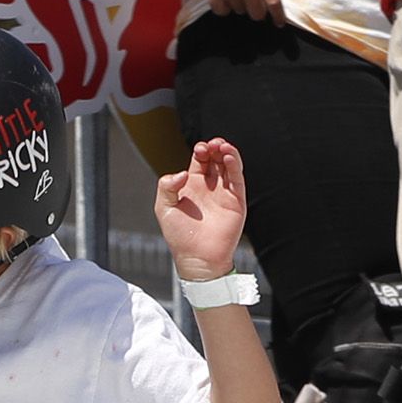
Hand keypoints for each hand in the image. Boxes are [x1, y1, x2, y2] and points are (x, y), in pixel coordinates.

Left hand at [156, 138, 248, 281]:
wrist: (197, 257)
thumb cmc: (179, 236)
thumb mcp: (164, 208)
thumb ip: (166, 187)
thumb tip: (182, 173)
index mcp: (193, 186)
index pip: (200, 161)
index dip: (201, 151)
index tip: (200, 149)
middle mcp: (210, 187)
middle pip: (216, 160)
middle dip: (215, 148)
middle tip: (212, 144)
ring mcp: (224, 193)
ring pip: (229, 166)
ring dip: (227, 153)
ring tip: (222, 146)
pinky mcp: (236, 201)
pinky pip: (237, 180)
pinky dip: (235, 166)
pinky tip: (229, 156)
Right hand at [197, 0, 288, 23]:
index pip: (273, 2)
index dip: (278, 16)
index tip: (279, 23)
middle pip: (256, 13)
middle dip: (259, 12)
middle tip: (257, 6)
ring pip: (239, 10)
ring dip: (242, 6)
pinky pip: (220, 10)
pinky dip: (224, 8)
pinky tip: (225, 2)